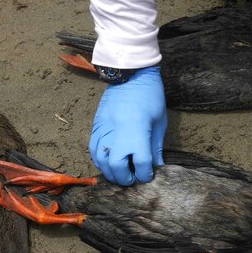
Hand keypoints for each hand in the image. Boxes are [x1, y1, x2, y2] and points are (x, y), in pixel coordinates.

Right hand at [89, 66, 166, 184]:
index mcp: (138, 131)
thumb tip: (156, 166)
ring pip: (101, 160)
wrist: (131, 73)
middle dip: (124, 178)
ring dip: (109, 171)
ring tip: (119, 173)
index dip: (145, 174)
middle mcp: (118, 133)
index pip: (141, 163)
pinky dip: (99, 159)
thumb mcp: (159, 122)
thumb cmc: (150, 96)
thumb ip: (155, 147)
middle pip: (117, 166)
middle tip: (131, 179)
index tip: (148, 176)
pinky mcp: (96, 125)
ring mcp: (104, 129)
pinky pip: (93, 148)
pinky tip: (107, 162)